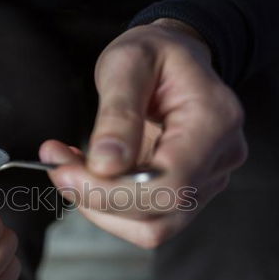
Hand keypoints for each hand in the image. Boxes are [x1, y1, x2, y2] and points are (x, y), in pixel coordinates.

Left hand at [40, 19, 246, 247]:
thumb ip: (117, 113)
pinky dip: (109, 206)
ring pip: (153, 226)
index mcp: (215, 120)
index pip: (170, 182)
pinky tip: (89, 176)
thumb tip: (105, 165)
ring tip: (69, 168)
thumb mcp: (127, 63)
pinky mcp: (189, 193)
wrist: (173, 56)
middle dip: (98, 198)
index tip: (65, 172)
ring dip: (101, 207)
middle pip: (161, 210)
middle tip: (57, 165)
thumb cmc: (153, 53)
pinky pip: (148, 220)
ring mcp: (208, 180)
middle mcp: (221, 157)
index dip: (113, 191)